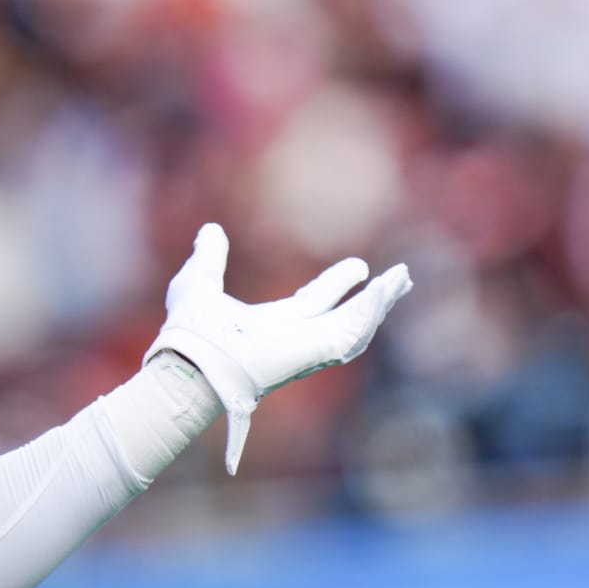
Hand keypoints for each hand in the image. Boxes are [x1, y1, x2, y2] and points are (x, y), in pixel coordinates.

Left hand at [144, 223, 411, 474]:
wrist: (187, 358)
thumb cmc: (187, 331)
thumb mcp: (197, 281)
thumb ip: (208, 257)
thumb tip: (211, 229)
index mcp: (271, 325)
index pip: (313, 303)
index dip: (337, 285)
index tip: (359, 267)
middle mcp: (293, 340)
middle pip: (344, 318)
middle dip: (374, 300)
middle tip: (401, 277)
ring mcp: (305, 349)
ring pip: (354, 328)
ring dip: (379, 305)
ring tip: (401, 280)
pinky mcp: (312, 354)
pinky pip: (349, 333)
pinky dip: (369, 312)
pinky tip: (383, 290)